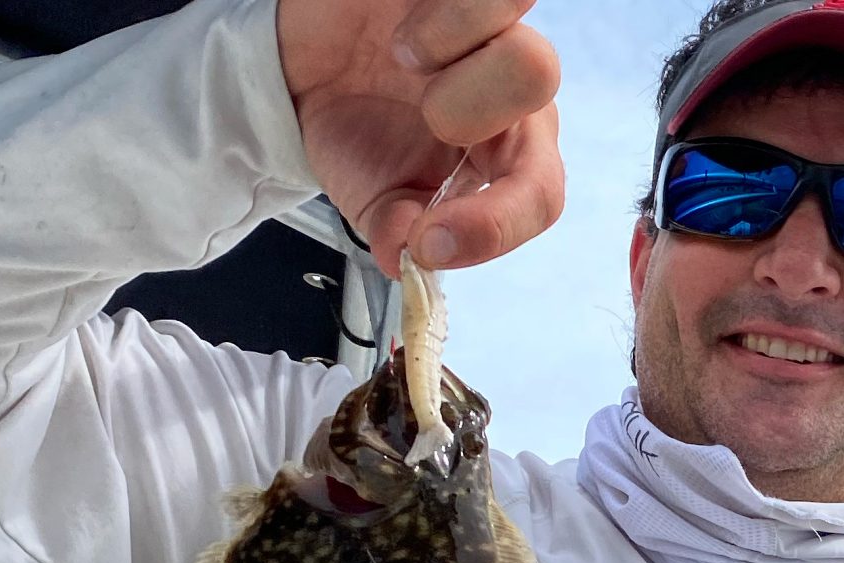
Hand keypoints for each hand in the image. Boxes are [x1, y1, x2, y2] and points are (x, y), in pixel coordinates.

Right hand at [276, 0, 564, 275]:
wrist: (301, 76)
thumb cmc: (359, 134)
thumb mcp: (376, 203)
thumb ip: (399, 237)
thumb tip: (408, 257)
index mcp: (509, 155)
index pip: (542, 192)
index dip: (496, 226)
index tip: (430, 243)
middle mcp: (514, 90)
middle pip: (542, 79)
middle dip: (470, 106)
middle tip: (423, 114)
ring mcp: (490, 27)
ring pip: (520, 32)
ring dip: (449, 51)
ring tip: (403, 60)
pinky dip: (432, 15)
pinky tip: (399, 29)